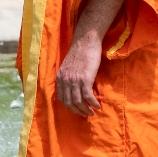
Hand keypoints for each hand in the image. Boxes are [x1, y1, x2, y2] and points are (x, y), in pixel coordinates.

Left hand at [54, 0, 124, 117]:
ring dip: (85, 110)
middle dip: (77, 112)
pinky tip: (97, 106)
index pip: (61, 98)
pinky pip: (87, 97)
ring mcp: (74, 80)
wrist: (86, 41)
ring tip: (92, 113)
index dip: (69, 107)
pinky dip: (92, 104)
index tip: (76, 111)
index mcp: (60, 77)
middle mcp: (65, 80)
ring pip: (78, 102)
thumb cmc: (80, 52)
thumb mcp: (69, 66)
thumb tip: (74, 88)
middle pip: (69, 103)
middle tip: (85, 116)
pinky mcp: (85, 78)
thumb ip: (69, 77)